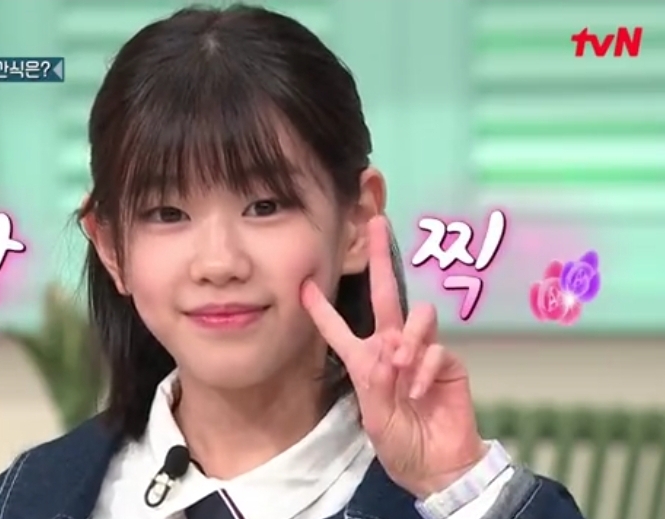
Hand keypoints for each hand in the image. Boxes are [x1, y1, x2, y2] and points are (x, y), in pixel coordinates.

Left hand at [301, 216, 486, 497]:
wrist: (436, 465)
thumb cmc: (400, 442)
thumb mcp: (375, 416)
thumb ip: (378, 382)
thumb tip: (392, 350)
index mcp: (366, 359)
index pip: (338, 328)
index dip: (320, 309)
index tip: (303, 284)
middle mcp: (392, 347)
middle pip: (385, 293)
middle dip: (380, 257)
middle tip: (376, 223)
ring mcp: (421, 352)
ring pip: (415, 317)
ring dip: (406, 340)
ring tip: (400, 367)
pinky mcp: (446, 362)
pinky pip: (434, 349)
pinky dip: (423, 369)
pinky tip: (417, 391)